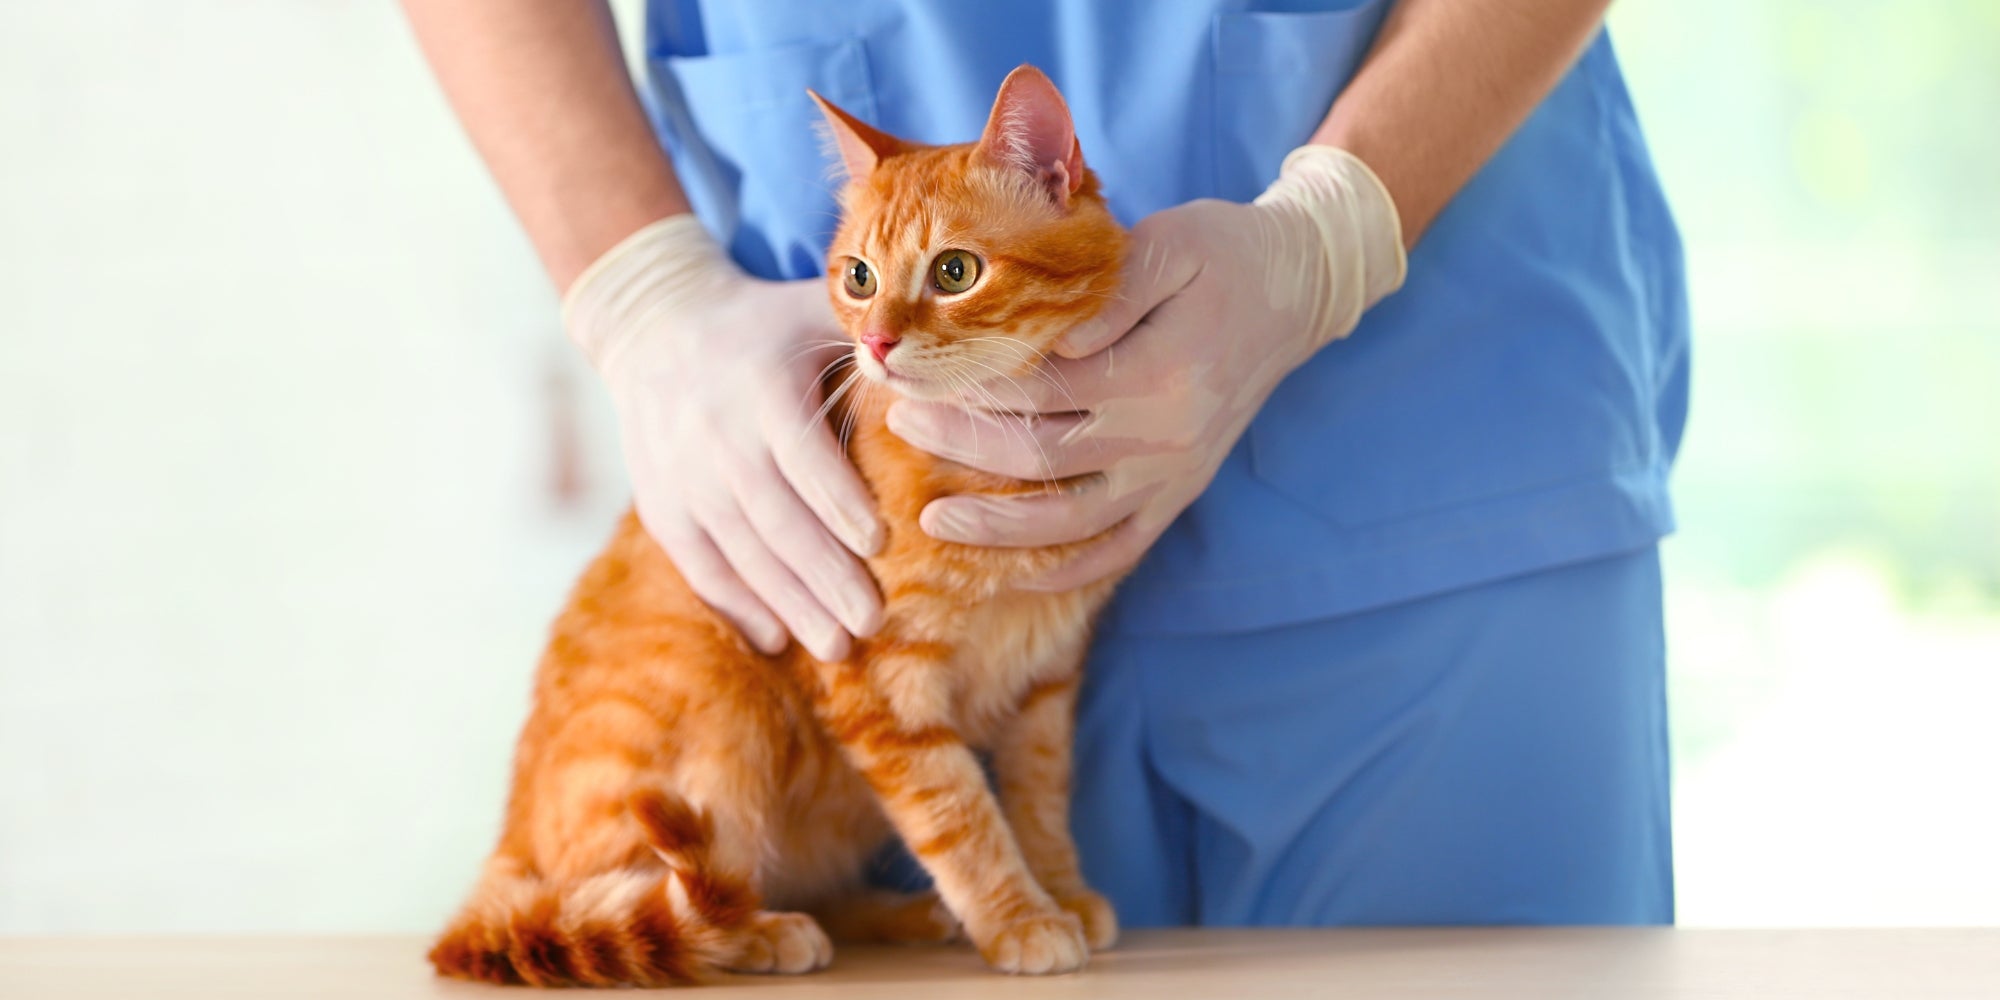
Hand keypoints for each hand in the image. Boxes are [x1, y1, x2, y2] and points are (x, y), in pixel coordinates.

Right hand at [565, 216, 883, 659]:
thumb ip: (872, 334)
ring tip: (838, 647)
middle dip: (825, 575)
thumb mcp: (811, 310)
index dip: (838, 501)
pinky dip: (736, 606)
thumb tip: (939, 356)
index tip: (881, 543)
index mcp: (762, 388)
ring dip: (790, 604)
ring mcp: (683, 479)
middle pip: (775, 519)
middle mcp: (717, 439)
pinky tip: (776, 639)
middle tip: (874, 621)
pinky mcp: (662, 508)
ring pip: (741, 553)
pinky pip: (700, 566)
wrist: (653, 328)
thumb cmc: (765, 324)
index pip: (802, 454)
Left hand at [885, 147, 1405, 589]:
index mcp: (1158, 368)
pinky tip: (1013, 572)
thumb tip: (1047, 338)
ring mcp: (1172, 472)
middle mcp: (1164, 433)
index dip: (970, 386)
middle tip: (900, 422)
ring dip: (997, 527)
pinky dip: (1066, 569)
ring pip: (1070, 522)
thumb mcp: (1169, 244)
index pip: (1039, 389)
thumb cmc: (1223, 254)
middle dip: (960, 445)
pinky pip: (1118, 550)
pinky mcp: (1179, 493)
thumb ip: (1108, 293)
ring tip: (932, 517)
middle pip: (1039, 456)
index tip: (918, 372)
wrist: (1298, 290)